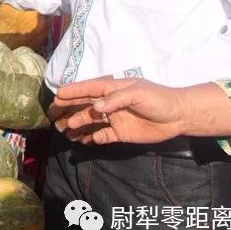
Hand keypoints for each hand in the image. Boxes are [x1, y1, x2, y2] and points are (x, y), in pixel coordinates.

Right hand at [53, 78, 188, 144]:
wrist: (179, 116)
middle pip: (84, 105)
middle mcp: (110, 104)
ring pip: (90, 121)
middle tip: (52, 113)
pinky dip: (92, 138)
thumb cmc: (158, 99)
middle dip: (68, 108)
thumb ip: (116, 99)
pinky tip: (84, 140)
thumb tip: (96, 107)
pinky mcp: (121, 133)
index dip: (73, 92)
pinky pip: (102, 136)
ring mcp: (114, 119)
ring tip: (63, 129)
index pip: (88, 89)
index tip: (57, 95)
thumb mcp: (138, 93)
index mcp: (112, 89)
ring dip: (76, 124)